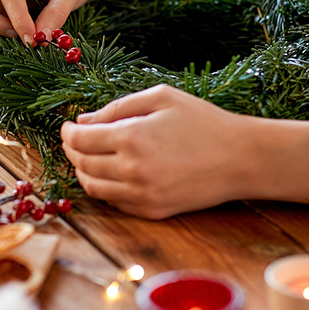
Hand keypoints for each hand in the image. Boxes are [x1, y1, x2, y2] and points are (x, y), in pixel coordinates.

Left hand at [61, 84, 308, 217]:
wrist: (241, 158)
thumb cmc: (203, 121)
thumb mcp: (161, 98)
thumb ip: (117, 107)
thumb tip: (83, 120)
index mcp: (133, 137)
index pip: (79, 140)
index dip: (67, 132)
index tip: (68, 126)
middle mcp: (132, 170)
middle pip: (82, 164)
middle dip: (72, 150)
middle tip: (74, 139)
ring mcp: (142, 195)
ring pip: (93, 187)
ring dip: (83, 171)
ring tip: (88, 156)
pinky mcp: (152, 211)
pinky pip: (114, 202)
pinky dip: (104, 187)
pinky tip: (110, 172)